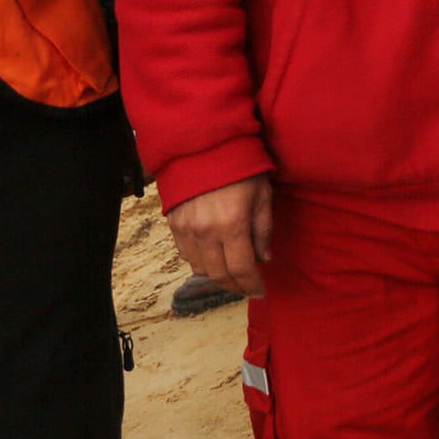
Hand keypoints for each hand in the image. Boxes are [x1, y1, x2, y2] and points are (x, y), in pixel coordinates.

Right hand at [166, 174, 273, 297]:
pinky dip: (201, 263)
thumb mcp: (263, 195)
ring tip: (233, 275)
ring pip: (200, 268)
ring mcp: (186, 230)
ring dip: (218, 277)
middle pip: (219, 275)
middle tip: (248, 288)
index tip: (261, 291)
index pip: (242, 268)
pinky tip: (214, 259)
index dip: (252, 285)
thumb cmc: (240, 168)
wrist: (204, 147)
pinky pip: (186, 255)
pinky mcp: (174, 225)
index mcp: (232, 224)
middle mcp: (206, 232)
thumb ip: (264, 229)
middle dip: (236, 286)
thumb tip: (264, 258)